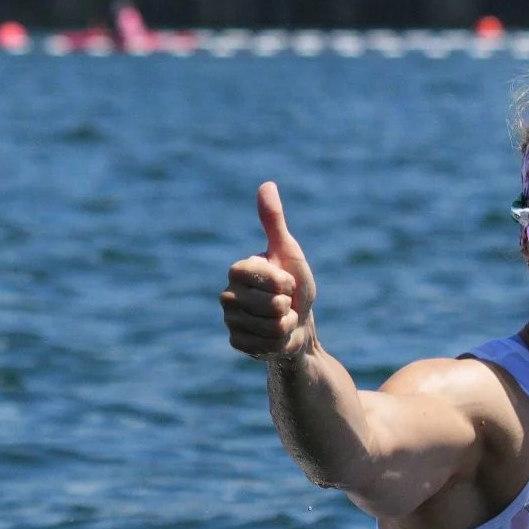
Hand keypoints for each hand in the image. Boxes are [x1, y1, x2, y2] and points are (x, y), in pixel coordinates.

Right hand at [221, 180, 318, 360]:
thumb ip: (274, 221)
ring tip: (281, 319)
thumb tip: (266, 184)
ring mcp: (229, 320)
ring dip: (284, 325)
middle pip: (267, 305)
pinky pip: (261, 344)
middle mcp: (227, 294)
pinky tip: (274, 336)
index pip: (259, 276)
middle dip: (287, 305)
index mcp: (237, 270)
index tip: (286, 280)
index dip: (281, 281)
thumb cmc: (296, 285)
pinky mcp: (236, 342)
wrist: (300, 325)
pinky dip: (277, 342)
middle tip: (285, 303)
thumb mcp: (289, 251)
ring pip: (267, 327)